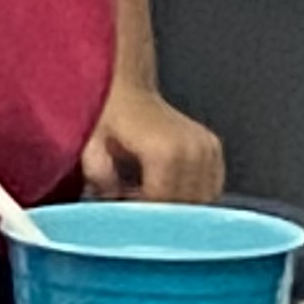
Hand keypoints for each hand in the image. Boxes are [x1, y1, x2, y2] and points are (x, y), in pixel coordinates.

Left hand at [83, 79, 227, 203]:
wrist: (126, 89)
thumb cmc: (107, 114)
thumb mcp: (91, 145)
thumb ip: (99, 176)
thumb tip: (110, 203)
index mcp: (166, 151)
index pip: (162, 205)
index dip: (140, 215)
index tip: (123, 212)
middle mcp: (193, 150)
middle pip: (183, 206)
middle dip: (157, 213)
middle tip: (131, 203)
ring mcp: (207, 149)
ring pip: (199, 201)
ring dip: (174, 206)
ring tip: (145, 193)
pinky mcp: (213, 149)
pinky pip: (209, 188)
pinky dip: (189, 195)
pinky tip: (163, 188)